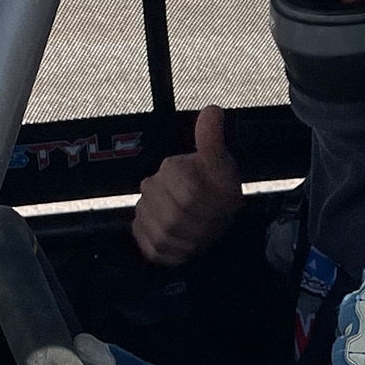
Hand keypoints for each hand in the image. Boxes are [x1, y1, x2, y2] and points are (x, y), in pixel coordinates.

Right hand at [132, 106, 244, 265]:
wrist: (211, 205)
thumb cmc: (218, 183)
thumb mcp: (222, 163)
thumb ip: (213, 139)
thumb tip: (213, 110)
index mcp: (172, 168)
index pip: (189, 194)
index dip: (211, 205)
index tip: (223, 205)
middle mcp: (151, 187)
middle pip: (177, 218)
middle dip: (202, 224)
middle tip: (216, 222)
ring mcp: (143, 211)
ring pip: (164, 236)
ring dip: (190, 240)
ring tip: (204, 233)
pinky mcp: (141, 234)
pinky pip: (153, 250)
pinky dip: (174, 253)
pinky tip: (187, 245)